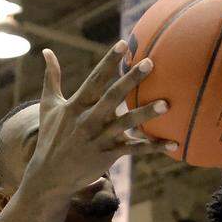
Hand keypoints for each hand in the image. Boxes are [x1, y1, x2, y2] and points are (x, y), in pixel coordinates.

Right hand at [26, 44, 176, 199]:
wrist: (50, 176)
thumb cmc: (51, 138)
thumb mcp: (48, 106)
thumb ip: (51, 78)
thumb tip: (46, 51)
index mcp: (76, 105)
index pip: (94, 79)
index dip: (108, 62)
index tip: (123, 44)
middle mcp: (89, 120)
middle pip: (113, 96)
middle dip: (131, 80)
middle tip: (150, 63)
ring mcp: (100, 138)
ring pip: (126, 123)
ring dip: (146, 114)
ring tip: (166, 104)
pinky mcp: (109, 155)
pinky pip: (136, 149)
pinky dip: (155, 147)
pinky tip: (175, 144)